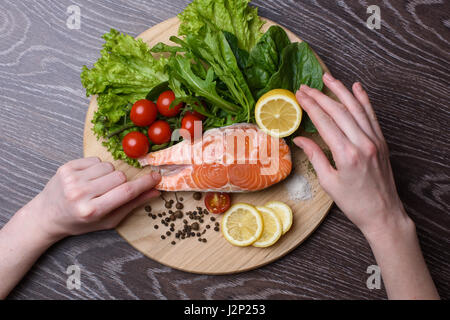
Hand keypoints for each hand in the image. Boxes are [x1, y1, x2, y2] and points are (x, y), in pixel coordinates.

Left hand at [21, 157, 160, 241]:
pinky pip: (95, 159)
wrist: (48, 215)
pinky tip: (88, 179)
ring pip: (109, 166)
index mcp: (92, 210)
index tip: (156, 177)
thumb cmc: (81, 221)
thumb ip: (132, 205)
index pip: (126, 192)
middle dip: (122, 182)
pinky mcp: (66, 167)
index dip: (144, 183)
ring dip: (109, 174)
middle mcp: (80, 194)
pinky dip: (97, 168)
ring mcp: (71, 179)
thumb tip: (154, 191)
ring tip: (97, 186)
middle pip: (119, 176)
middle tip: (111, 192)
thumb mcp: (108, 220)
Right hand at [294, 72, 410, 237]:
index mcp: (346, 154)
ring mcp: (375, 140)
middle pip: (339, 111)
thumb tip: (299, 138)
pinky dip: (364, 99)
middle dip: (320, 96)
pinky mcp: (382, 142)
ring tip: (328, 78)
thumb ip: (314, 156)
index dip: (310, 106)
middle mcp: (363, 143)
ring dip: (341, 90)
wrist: (383, 214)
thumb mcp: (329, 182)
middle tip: (305, 86)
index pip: (325, 122)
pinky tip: (356, 87)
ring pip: (356, 108)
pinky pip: (371, 115)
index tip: (299, 95)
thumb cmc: (354, 203)